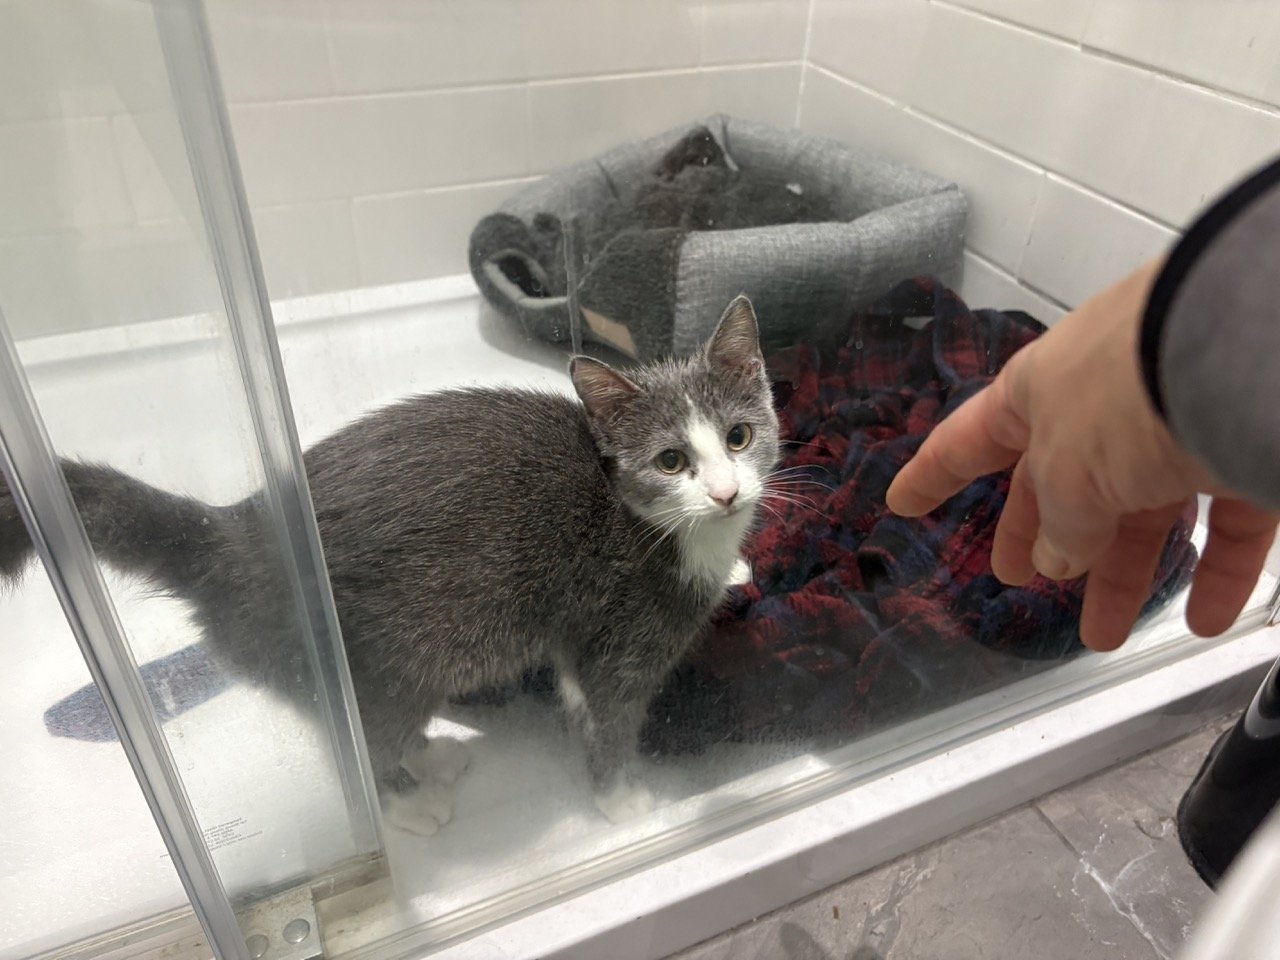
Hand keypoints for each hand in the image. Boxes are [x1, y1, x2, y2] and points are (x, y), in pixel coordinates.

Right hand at [886, 261, 1278, 650]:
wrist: (1247, 349)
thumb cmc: (1128, 395)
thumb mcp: (1066, 468)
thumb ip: (1058, 521)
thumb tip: (1062, 555)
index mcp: (1040, 393)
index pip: (971, 439)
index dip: (933, 475)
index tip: (903, 503)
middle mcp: (1103, 406)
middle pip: (1060, 485)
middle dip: (1040, 538)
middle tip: (1021, 576)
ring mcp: (1176, 427)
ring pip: (1144, 513)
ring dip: (1123, 577)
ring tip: (1105, 634)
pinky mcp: (1242, 451)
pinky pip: (1225, 523)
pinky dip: (1214, 575)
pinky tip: (1203, 619)